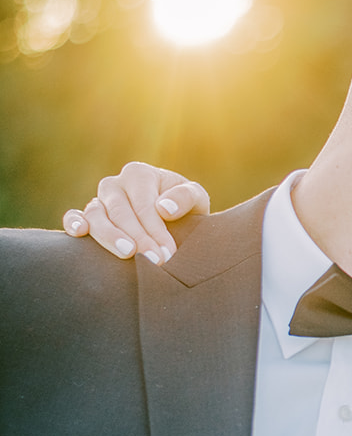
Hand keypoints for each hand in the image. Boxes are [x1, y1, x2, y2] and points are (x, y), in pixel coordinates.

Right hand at [62, 160, 209, 261]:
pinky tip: (79, 234)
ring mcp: (98, 200)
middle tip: (154, 261)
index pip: (144, 205)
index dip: (155, 230)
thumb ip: (186, 197)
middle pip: (120, 212)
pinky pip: (73, 216)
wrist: (173, 220)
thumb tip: (164, 208)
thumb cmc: (184, 208)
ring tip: (127, 254)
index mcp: (139, 174)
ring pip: (95, 215)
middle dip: (138, 238)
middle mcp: (115, 185)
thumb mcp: (195, 199)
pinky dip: (73, 223)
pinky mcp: (87, 216)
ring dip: (109, 236)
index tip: (167, 254)